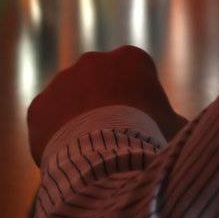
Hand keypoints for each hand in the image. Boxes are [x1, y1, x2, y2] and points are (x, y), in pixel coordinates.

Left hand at [27, 46, 186, 164]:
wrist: (108, 158)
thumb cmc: (149, 140)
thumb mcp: (175, 128)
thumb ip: (172, 120)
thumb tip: (178, 128)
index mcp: (131, 58)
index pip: (133, 75)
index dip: (137, 103)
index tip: (139, 126)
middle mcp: (93, 61)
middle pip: (98, 83)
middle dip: (103, 106)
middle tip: (113, 140)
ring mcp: (62, 81)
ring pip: (70, 101)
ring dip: (77, 120)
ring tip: (90, 154)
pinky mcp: (39, 105)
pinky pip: (47, 121)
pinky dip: (55, 137)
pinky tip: (70, 159)